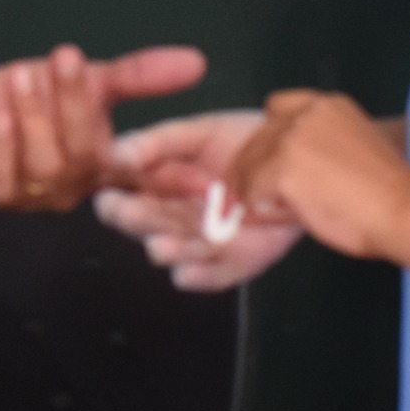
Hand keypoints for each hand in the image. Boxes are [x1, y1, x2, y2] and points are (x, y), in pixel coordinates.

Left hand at [0, 42, 207, 210]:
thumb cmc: (38, 92)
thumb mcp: (94, 79)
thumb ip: (140, 75)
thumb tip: (196, 61)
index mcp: (107, 166)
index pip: (145, 175)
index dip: (172, 180)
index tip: (201, 177)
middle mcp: (75, 187)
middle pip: (83, 155)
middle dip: (74, 104)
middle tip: (66, 57)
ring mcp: (34, 196)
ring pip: (43, 165)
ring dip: (33, 116)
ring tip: (23, 75)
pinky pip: (0, 179)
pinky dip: (0, 148)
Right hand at [94, 111, 300, 288]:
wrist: (300, 161)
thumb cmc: (248, 142)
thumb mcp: (199, 133)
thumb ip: (157, 142)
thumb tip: (116, 152)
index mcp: (159, 185)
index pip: (124, 195)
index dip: (115, 197)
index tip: (109, 193)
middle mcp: (174, 217)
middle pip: (144, 225)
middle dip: (136, 220)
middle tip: (127, 211)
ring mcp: (201, 243)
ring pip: (173, 252)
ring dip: (165, 250)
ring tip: (160, 245)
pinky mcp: (230, 264)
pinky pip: (209, 277)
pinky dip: (197, 277)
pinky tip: (187, 272)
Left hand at [225, 91, 409, 264]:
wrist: (405, 210)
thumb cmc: (393, 193)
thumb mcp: (358, 149)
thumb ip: (324, 149)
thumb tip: (290, 175)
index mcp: (328, 106)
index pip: (278, 108)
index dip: (272, 138)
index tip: (272, 161)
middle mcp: (306, 114)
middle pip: (258, 137)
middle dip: (254, 166)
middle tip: (257, 194)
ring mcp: (291, 139)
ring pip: (250, 165)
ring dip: (256, 188)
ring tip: (273, 210)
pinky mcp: (281, 169)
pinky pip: (253, 194)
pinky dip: (262, 210)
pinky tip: (285, 219)